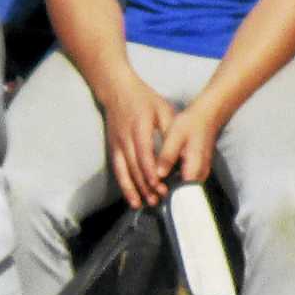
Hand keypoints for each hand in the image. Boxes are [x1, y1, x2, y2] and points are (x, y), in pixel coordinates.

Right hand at [98, 72, 177, 209]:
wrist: (117, 91)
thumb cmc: (144, 99)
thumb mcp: (162, 109)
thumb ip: (170, 130)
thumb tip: (181, 152)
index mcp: (140, 127)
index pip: (144, 154)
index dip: (152, 172)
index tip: (162, 185)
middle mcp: (126, 138)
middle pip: (135, 167)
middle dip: (147, 185)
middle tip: (161, 198)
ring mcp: (117, 144)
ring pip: (126, 172)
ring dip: (137, 190)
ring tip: (149, 203)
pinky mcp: (113, 149)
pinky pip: (118, 172)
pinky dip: (125, 187)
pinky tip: (133, 200)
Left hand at [154, 101, 222, 190]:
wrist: (206, 117)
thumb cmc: (190, 124)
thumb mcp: (175, 136)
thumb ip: (167, 156)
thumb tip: (159, 174)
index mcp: (195, 167)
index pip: (183, 193)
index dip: (169, 197)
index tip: (155, 198)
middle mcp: (200, 174)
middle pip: (184, 195)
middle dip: (167, 197)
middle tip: (150, 198)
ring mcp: (201, 174)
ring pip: (185, 190)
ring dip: (171, 193)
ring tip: (153, 193)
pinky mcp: (198, 171)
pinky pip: (186, 184)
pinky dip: (175, 185)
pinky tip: (162, 182)